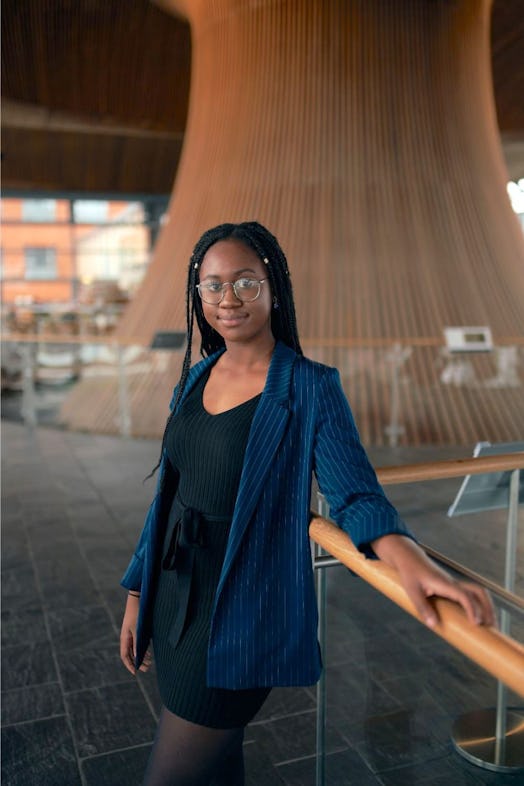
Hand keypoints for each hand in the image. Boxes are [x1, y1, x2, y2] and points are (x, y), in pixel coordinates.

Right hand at [120, 594, 152, 674]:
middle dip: (138, 662)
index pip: (124, 656)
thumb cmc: (137, 614)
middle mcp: (127, 637)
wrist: (138, 599)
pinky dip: (144, 649)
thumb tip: (137, 656)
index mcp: (125, 638)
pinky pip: (139, 643)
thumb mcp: (137, 629)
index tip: (136, 672)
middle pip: (130, 654)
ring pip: (135, 649)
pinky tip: (149, 653)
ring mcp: (132, 634)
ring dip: (142, 656)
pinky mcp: (137, 630)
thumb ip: (137, 643)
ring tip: (150, 663)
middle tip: (147, 669)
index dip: (129, 665)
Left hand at [371, 535, 495, 628]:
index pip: (464, 595)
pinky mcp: (451, 587)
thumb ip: (422, 607)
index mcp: (444, 583)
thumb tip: (433, 625)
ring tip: (490, 625)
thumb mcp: (412, 591)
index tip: (476, 623)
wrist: (409, 557)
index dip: (472, 609)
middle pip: (478, 592)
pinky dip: (478, 605)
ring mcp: (453, 585)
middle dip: (487, 608)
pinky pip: (470, 595)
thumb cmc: (410, 573)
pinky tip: (477, 618)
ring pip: (477, 592)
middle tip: (492, 626)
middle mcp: (452, 583)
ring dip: (486, 606)